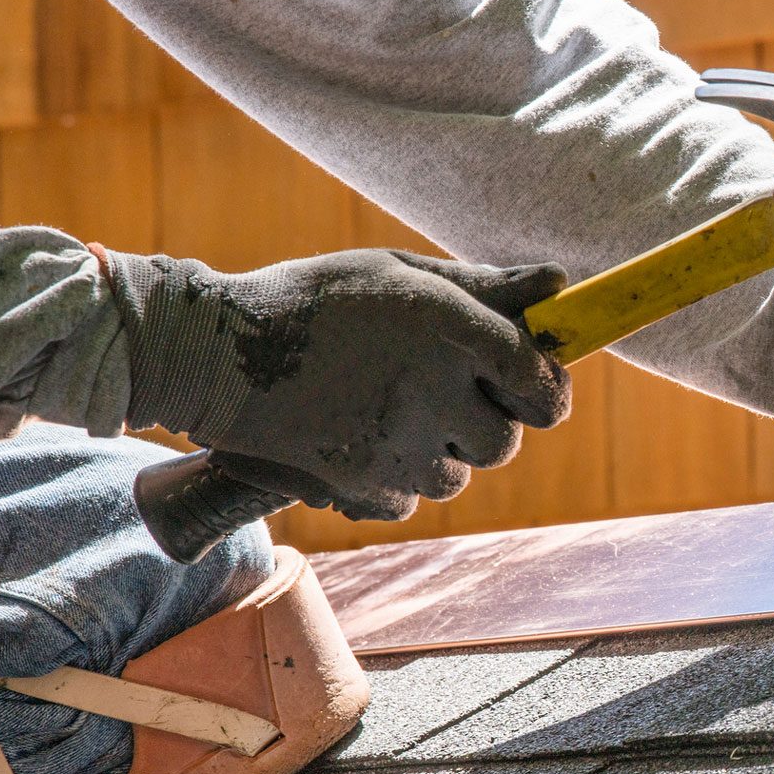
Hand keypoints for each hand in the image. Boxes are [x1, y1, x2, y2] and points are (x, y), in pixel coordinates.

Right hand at [102, 248, 568, 519]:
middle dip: (486, 423)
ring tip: (390, 410)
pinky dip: (396, 479)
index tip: (534, 385)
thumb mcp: (399, 273)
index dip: (547, 389)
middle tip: (445, 394)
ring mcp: (396, 447)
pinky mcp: (361, 486)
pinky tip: (359, 437)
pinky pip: (409, 500)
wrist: (214, 354)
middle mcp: (431, 392)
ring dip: (440, 452)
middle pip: (504, 442)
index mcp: (447, 329)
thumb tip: (559, 286)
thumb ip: (484, 287)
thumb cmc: (315, 301)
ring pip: (458, 476)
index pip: (538, 381)